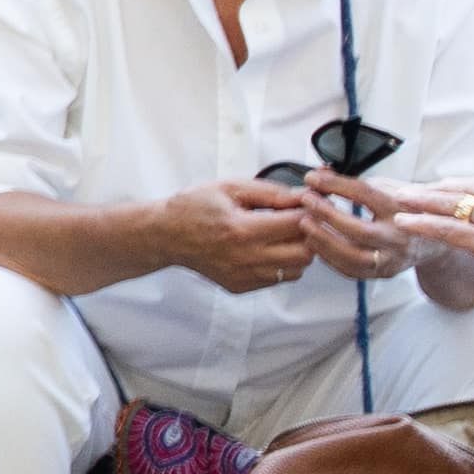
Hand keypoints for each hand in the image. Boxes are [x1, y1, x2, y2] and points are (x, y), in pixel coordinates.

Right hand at [163, 179, 330, 294]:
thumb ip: (271, 192)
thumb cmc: (193, 207)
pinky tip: (265, 249)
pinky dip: (281, 264)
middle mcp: (245, 257)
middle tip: (296, 221)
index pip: (297, 224)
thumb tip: (304, 197)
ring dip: (297, 251)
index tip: (306, 204)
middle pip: (305, 252)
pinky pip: (279, 278)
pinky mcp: (242, 286)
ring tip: (280, 236)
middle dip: (307, 234)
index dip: (308, 211)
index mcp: (242, 229)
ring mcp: (244, 275)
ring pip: (297, 269)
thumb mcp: (230, 187)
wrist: (165, 234)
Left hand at [281, 172, 421, 281]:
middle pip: (360, 230)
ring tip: (305, 223)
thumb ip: (353, 182)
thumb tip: (318, 173)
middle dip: (328, 215)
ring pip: (354, 257)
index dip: (335, 184)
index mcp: (401, 209)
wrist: (432, 239)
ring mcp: (392, 258)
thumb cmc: (404, 209)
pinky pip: (352, 270)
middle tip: (306, 201)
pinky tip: (314, 243)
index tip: (311, 178)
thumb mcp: (386, 187)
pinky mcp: (384, 273)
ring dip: (324, 240)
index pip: (365, 194)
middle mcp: (399, 236)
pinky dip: (329, 257)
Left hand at [353, 173, 473, 319]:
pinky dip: (422, 224)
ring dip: (418, 201)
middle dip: (433, 188)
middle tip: (408, 187)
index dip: (461, 185)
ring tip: (394, 198)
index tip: (442, 185)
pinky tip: (402, 223)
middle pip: (462, 188)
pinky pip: (447, 229)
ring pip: (449, 204)